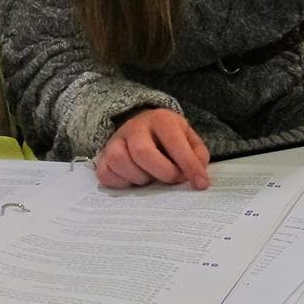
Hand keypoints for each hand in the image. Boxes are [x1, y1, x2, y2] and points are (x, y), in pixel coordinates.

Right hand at [94, 108, 210, 189]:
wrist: (142, 128)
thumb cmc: (169, 139)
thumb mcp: (189, 140)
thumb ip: (198, 157)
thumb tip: (198, 177)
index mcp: (161, 119)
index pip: (175, 143)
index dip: (189, 165)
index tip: (200, 184)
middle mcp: (135, 127)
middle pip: (142, 152)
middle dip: (162, 172)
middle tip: (173, 180)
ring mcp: (115, 141)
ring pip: (119, 160)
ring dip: (140, 178)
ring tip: (151, 178)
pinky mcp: (103, 157)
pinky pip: (106, 174)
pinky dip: (122, 183)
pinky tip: (135, 180)